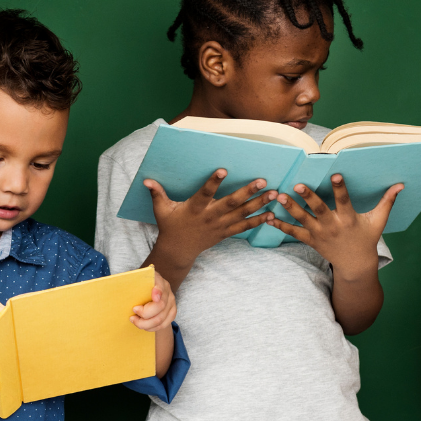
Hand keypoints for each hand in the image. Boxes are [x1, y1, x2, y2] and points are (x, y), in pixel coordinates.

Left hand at [131, 278, 175, 331]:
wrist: (146, 290)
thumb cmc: (137, 287)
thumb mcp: (133, 282)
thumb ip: (130, 284)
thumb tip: (121, 288)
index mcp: (157, 279)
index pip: (160, 285)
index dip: (158, 291)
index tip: (154, 298)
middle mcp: (167, 290)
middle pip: (160, 306)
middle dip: (144, 313)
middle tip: (133, 313)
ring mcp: (171, 302)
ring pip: (161, 318)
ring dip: (145, 323)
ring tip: (134, 320)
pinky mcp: (172, 312)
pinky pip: (163, 324)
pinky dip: (151, 327)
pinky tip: (143, 325)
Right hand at [145, 170, 276, 268]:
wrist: (178, 250)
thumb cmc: (170, 226)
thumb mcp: (162, 210)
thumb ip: (157, 194)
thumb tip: (146, 180)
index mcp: (194, 209)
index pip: (205, 193)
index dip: (213, 182)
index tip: (223, 170)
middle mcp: (209, 217)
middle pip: (230, 204)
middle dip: (247, 192)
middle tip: (263, 181)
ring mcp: (219, 226)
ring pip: (242, 214)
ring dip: (259, 204)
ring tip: (274, 194)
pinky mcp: (225, 233)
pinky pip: (244, 227)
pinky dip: (257, 221)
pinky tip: (271, 215)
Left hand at [270, 176, 402, 277]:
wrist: (354, 264)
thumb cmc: (367, 238)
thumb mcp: (378, 221)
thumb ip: (387, 202)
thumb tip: (400, 184)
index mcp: (349, 219)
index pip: (344, 200)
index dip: (340, 188)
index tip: (335, 175)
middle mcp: (332, 226)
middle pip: (319, 209)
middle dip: (308, 197)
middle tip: (298, 185)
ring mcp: (319, 234)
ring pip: (302, 220)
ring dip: (290, 208)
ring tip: (279, 196)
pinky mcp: (310, 240)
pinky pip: (293, 232)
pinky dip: (280, 225)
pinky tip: (267, 217)